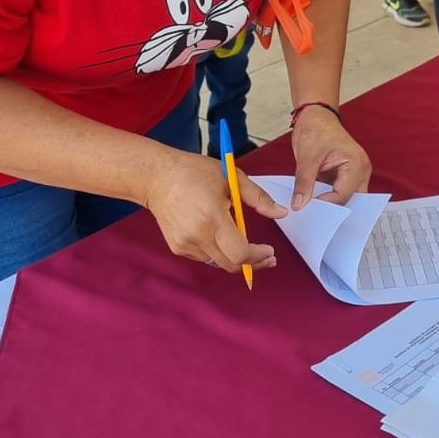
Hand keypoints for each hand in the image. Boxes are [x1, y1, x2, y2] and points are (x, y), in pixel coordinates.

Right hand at [139, 151, 286, 271]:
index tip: (269, 251)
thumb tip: (281, 213)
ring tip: (244, 241)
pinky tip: (221, 236)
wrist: (157, 177)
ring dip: (235, 256)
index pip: (240, 253)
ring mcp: (185, 244)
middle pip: (232, 264)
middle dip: (253, 263)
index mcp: (212, 218)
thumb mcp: (232, 178)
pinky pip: (205, 257)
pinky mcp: (178, 247)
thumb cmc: (194, 173)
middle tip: (267, 256)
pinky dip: (218, 251)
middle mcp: (197, 236)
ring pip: (219, 262)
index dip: (258, 256)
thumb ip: (259, 198)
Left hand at [290, 104, 371, 209]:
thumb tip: (299, 205)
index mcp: (356, 164)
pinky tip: (314, 202)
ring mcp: (355, 174)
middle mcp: (361, 171)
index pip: (343, 195)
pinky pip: (338, 193)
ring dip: (330, 204)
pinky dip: (327, 198)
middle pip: (350, 200)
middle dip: (332, 209)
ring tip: (312, 210)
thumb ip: (304, 182)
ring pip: (345, 199)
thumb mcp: (307, 156)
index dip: (325, 205)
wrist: (316, 116)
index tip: (306, 210)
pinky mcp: (346, 176)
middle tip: (312, 216)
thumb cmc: (316, 129)